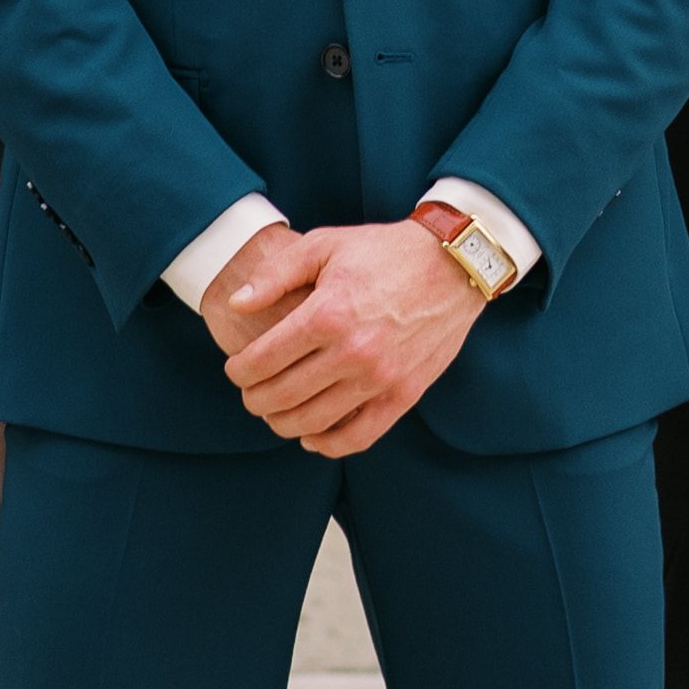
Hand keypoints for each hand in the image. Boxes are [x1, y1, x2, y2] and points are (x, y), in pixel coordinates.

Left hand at [201, 212, 478, 460]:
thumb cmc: (383, 251)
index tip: (235, 370)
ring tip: (274, 413)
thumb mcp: (324, 245)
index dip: (239, 372)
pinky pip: (359, 437)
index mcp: (327, 314)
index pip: (263, 361)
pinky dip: (328, 444)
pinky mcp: (404, 395)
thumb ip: (275, 275)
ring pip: (313, 421)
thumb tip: (237, 305)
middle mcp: (352, 352)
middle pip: (282, 396)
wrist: (452, 266)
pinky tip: (311, 435)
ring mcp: (380, 378)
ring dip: (283, 423)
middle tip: (250, 393)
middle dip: (255, 399)